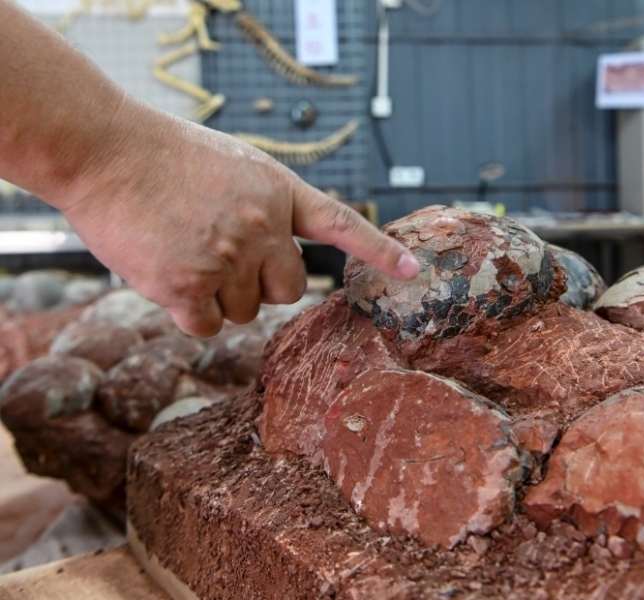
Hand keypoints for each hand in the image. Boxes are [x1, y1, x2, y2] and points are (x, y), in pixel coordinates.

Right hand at [61, 108, 418, 337]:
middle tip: (226, 258)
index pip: (341, 225)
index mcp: (278, 193)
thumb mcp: (236, 166)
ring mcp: (227, 260)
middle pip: (290, 289)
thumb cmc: (164, 154)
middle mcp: (262, 228)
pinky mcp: (187, 288)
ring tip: (183, 252)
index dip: (377, 250)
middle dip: (265, 284)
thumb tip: (278, 253)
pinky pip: (208, 326)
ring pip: (245, 311)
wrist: (104, 150)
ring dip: (220, 296)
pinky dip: (191, 313)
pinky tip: (166, 275)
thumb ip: (266, 207)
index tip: (410, 270)